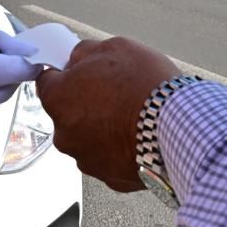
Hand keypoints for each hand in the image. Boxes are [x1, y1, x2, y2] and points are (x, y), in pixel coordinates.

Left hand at [33, 37, 177, 191]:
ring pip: (88, 139)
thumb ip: (85, 53)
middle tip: (116, 94)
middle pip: (68, 114)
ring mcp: (86, 160)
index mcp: (59, 100)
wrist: (180, 128)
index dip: (65, 75)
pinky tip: (141, 137)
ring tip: (134, 117)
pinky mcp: (110, 179)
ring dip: (103, 129)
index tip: (83, 73)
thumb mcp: (115, 47)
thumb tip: (76, 59)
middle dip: (86, 104)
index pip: (47, 83)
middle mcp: (65, 135)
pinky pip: (110, 159)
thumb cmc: (145, 85)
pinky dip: (120, 150)